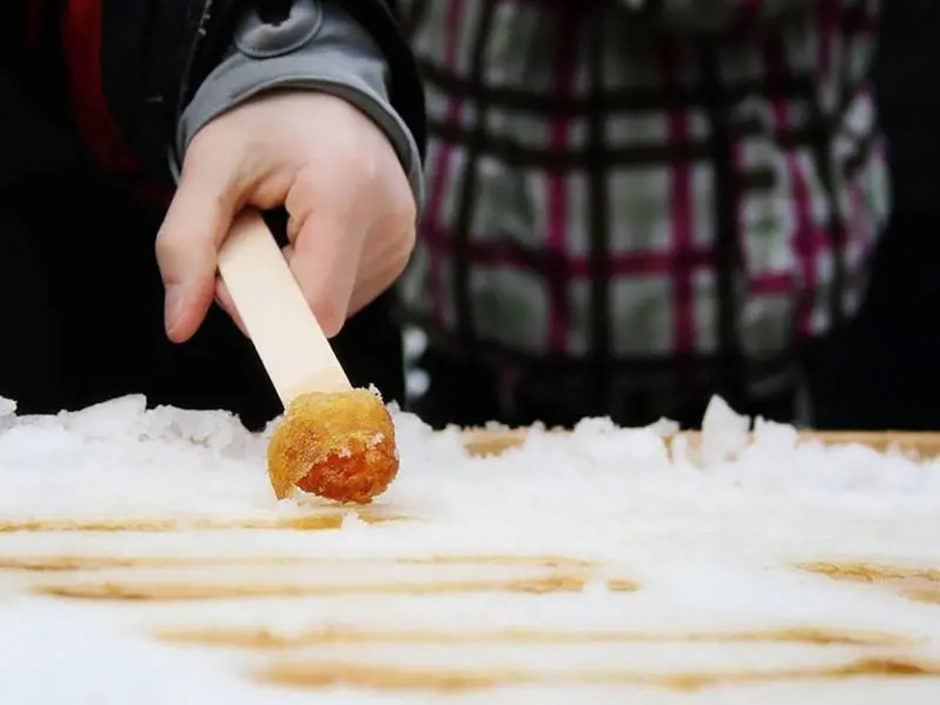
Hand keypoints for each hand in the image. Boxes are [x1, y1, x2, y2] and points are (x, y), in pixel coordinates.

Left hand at [155, 90, 415, 341]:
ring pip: (331, 309)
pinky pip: (348, 294)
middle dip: (269, 291)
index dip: (261, 310)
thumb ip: (185, 247)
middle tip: (248, 237)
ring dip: (290, 285)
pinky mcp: (400, 250)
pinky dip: (314, 276)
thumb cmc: (265, 124)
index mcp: (345, 196)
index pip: (312, 308)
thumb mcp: (209, 169)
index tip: (232, 267)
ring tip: (280, 229)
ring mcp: (399, 241)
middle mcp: (388, 224)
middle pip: (318, 312)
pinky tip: (307, 235)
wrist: (322, 94)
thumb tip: (178, 328)